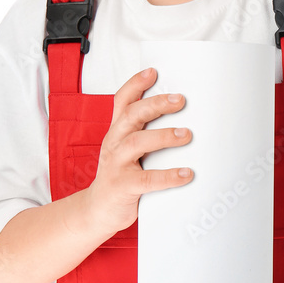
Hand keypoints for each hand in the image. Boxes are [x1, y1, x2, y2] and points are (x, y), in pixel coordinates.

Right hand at [86, 67, 192, 234]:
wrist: (97, 210)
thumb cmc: (120, 175)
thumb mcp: (126, 148)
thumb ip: (144, 132)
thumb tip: (180, 114)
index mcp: (116, 131)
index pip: (121, 101)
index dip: (135, 84)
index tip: (153, 72)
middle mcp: (114, 143)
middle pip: (131, 116)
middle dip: (155, 105)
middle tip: (180, 100)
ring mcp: (116, 164)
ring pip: (137, 143)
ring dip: (163, 136)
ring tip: (186, 134)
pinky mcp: (122, 187)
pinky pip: (147, 180)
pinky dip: (168, 176)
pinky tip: (186, 174)